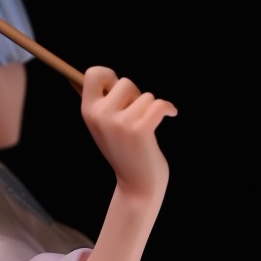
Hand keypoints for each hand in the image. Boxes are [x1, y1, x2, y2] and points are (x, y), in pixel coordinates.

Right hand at [80, 66, 177, 202]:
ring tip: (145, 128)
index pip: (93, 73)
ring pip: (146, 96)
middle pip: (126, 82)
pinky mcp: (140, 130)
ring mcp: (120, 124)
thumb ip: (104, 103)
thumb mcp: (106, 127)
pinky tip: (171, 114)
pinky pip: (159, 104)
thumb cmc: (125, 153)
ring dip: (150, 109)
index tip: (118, 89)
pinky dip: (168, 109)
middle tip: (136, 117)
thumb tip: (100, 78)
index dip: (109, 76)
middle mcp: (101, 116)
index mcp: (88, 112)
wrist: (137, 187)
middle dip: (136, 96)